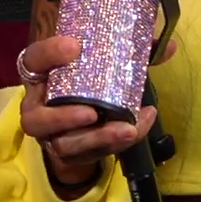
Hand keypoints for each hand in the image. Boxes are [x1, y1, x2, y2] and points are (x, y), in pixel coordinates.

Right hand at [17, 35, 173, 188]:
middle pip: (33, 119)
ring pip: (63, 145)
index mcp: (40, 75)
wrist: (79, 118)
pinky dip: (115, 144)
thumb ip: (128, 52)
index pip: (33, 60)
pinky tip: (137, 129)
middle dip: (62, 118)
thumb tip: (167, 46)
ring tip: (126, 130)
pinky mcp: (70, 155)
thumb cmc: (86, 81)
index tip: (75, 46)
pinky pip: (88, 155)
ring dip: (95, 139)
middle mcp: (38, 107)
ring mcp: (52, 135)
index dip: (50, 53)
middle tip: (91, 112)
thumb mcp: (98, 62)